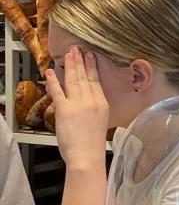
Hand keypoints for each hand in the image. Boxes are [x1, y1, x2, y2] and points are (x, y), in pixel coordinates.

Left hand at [45, 47, 108, 171]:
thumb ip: (95, 109)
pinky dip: (53, 81)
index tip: (90, 56)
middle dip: (80, 62)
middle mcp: (91, 101)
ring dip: (70, 66)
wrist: (87, 155)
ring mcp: (78, 105)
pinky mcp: (65, 110)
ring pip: (73, 80)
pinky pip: (58, 92)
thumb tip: (87, 101)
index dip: (92, 67)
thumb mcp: (100, 122)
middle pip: (85, 77)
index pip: (96, 81)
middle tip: (77, 49)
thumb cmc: (93, 144)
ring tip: (68, 55)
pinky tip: (50, 72)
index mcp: (102, 104)